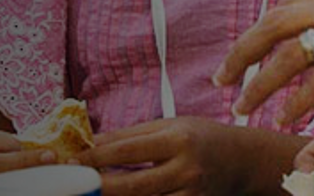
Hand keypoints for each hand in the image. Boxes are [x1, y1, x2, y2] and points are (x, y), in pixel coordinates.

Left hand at [75, 116, 305, 195]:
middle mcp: (186, 170)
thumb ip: (132, 135)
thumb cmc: (202, 137)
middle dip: (97, 189)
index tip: (71, 162)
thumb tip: (92, 142)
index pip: (128, 150)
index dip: (96, 157)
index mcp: (178, 139)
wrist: (243, 161)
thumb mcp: (172, 125)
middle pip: (131, 186)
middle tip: (70, 188)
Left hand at [213, 0, 313, 125]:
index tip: (245, 50)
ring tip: (242, 107)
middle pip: (277, 21)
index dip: (263, 27)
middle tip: (221, 78)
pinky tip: (285, 116)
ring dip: (259, 81)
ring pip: (291, 51)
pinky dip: (297, 98)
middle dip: (244, 50)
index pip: (293, 3)